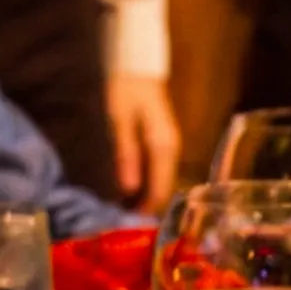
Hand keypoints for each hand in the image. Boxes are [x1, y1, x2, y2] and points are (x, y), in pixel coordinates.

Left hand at [106, 74, 181, 212]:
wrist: (135, 61)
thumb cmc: (124, 87)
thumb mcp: (119, 119)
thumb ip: (125, 153)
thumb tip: (129, 189)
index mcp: (164, 146)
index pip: (160, 189)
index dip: (147, 210)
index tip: (129, 229)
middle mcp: (172, 150)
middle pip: (163, 188)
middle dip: (145, 207)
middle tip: (122, 224)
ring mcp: (168, 146)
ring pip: (159, 181)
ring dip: (143, 197)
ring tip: (122, 212)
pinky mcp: (160, 142)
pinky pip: (155, 171)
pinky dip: (143, 183)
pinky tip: (127, 190)